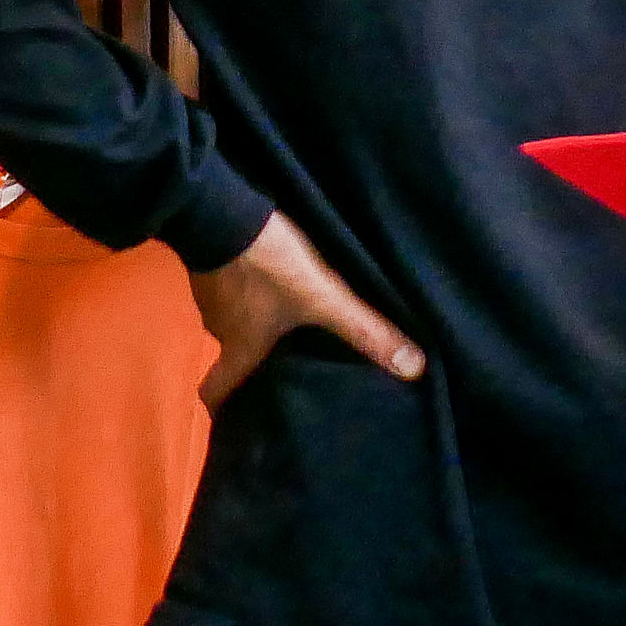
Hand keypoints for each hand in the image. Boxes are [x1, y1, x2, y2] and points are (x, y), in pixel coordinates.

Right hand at [186, 213, 426, 408]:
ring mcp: (211, 295)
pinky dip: (248, 293)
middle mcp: (219, 329)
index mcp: (241, 347)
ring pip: (233, 322)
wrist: (220, 208)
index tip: (237, 417)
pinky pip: (230, 290)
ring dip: (254, 324)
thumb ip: (363, 329)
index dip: (223, 406)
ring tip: (284, 323)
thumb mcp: (323, 297)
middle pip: (234, 356)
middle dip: (256, 362)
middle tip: (286, 365)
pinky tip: (269, 284)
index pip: (216, 391)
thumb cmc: (267, 266)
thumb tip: (414, 370)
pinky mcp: (210, 265)